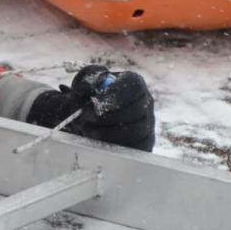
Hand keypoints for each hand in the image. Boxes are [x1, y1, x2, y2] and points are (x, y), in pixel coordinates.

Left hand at [27, 65, 155, 150]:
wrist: (86, 121)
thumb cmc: (86, 99)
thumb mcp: (83, 85)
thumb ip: (85, 80)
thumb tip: (93, 86)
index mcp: (134, 84)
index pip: (134, 85)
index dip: (115, 94)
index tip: (94, 102)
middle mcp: (146, 103)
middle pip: (136, 110)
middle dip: (106, 117)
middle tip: (83, 119)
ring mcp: (148, 125)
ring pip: (134, 132)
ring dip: (105, 132)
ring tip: (85, 130)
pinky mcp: (144, 145)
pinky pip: (133, 149)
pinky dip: (111, 147)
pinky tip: (95, 142)